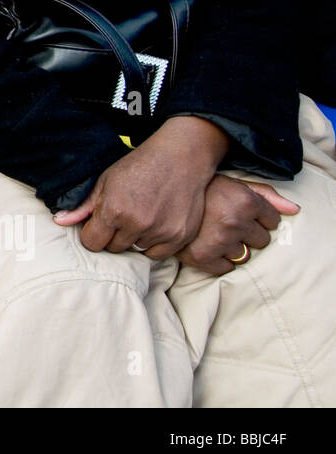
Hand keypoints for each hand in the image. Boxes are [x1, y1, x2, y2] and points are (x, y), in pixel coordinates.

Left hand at [54, 116, 229, 258]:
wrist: (180, 157)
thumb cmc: (138, 166)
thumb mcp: (105, 181)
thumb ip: (83, 206)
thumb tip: (60, 222)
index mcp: (113, 210)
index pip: (92, 243)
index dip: (93, 234)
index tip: (99, 225)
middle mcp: (136, 224)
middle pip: (113, 249)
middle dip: (113, 236)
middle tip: (123, 216)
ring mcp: (160, 231)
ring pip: (135, 250)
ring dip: (135, 238)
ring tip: (142, 215)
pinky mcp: (180, 236)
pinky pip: (157, 254)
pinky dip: (154, 244)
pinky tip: (155, 223)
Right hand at [175, 175, 297, 275]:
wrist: (159, 194)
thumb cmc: (201, 189)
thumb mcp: (234, 184)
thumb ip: (266, 195)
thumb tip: (294, 210)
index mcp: (245, 201)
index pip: (273, 221)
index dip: (259, 217)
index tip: (242, 213)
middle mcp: (235, 221)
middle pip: (261, 241)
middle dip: (248, 234)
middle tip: (227, 223)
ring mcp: (219, 240)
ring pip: (244, 256)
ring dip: (233, 248)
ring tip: (215, 234)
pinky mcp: (202, 256)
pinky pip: (225, 268)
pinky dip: (218, 261)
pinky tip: (207, 246)